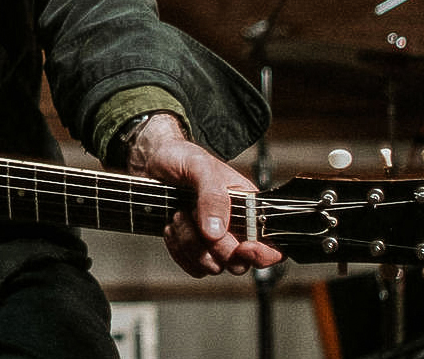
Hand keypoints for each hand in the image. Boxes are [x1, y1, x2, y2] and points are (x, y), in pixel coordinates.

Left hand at [126, 114, 284, 276]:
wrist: (151, 161)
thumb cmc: (182, 157)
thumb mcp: (201, 167)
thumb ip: (213, 196)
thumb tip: (216, 231)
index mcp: (250, 209)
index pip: (272, 245)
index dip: (262, 254)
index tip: (243, 247)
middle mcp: (235, 229)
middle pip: (238, 263)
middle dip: (215, 245)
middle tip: (193, 213)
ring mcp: (213, 242)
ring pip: (211, 266)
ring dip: (190, 242)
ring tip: (179, 213)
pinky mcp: (192, 248)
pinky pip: (191, 266)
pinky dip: (178, 248)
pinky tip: (172, 225)